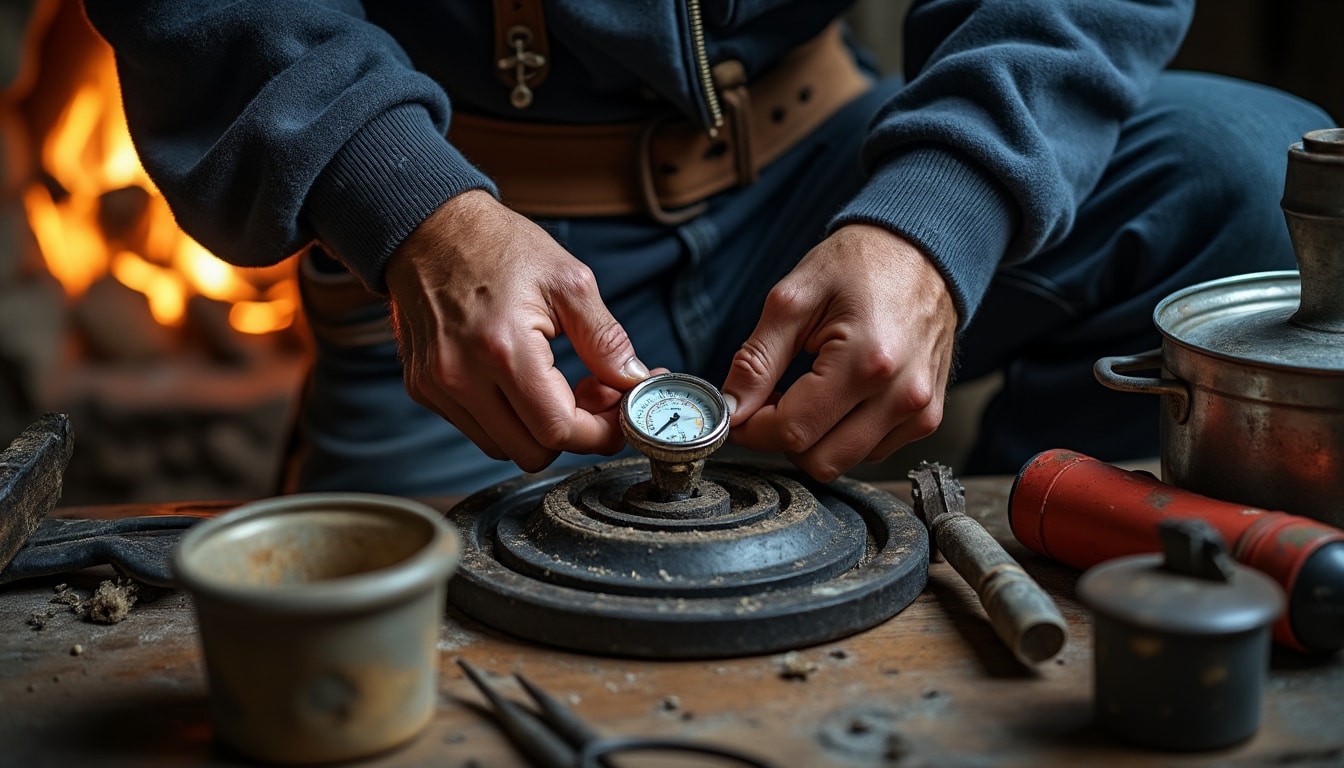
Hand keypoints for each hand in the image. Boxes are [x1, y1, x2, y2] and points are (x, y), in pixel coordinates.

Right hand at [384, 190, 649, 471]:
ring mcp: (438, 386)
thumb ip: (606, 340)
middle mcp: (462, 376)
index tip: (621, 412)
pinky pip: (476, 429)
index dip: (601, 431)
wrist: (429, 229)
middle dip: (573, 432)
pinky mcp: (424, 388)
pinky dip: (507, 418)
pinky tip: (521, 381)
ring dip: (538, 428)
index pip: (560, 429)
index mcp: (503, 348)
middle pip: (533, 452)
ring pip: (504, 448)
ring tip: (555, 383)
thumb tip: (634, 381)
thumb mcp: (569, 281)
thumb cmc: (498, 247)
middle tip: (591, 393)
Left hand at [722, 224, 958, 481]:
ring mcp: (919, 412)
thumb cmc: (860, 264)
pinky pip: (870, 452)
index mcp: (866, 361)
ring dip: (813, 439)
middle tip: (773, 397)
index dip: (754, 429)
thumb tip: (732, 409)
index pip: (793, 431)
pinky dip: (843, 435)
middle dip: (782, 437)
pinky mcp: (926, 418)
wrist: (923, 251)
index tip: (741, 411)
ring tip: (808, 390)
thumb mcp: (793, 299)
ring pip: (843, 463)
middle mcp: (900, 395)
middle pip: (818, 461)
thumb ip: (756, 359)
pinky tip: (838, 397)